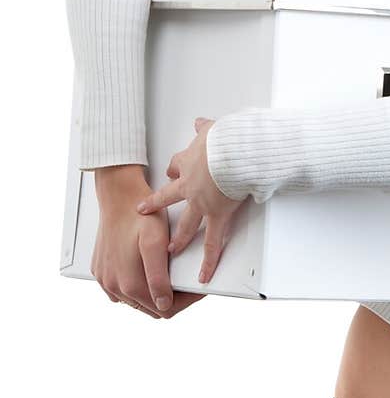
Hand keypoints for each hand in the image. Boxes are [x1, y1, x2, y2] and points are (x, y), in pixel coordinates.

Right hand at [92, 165, 205, 318]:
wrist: (118, 196)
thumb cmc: (140, 216)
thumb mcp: (156, 243)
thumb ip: (158, 277)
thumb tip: (163, 304)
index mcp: (129, 284)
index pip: (164, 310)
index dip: (185, 300)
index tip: (195, 288)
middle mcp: (113, 287)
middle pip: (150, 307)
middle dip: (170, 297)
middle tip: (184, 279)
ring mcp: (105, 280)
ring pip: (135, 300)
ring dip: (152, 292)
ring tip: (165, 271)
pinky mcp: (100, 272)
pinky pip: (120, 289)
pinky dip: (135, 283)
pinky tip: (145, 269)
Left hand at [136, 117, 244, 284]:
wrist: (233, 152)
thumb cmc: (226, 139)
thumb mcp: (211, 128)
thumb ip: (204, 127)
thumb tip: (199, 122)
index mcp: (189, 162)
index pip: (176, 166)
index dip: (173, 170)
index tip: (171, 172)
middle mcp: (190, 185)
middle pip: (170, 198)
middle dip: (158, 206)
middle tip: (148, 211)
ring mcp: (201, 203)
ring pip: (186, 225)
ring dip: (179, 239)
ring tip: (171, 250)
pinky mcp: (217, 215)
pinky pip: (213, 243)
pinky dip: (209, 261)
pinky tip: (204, 275)